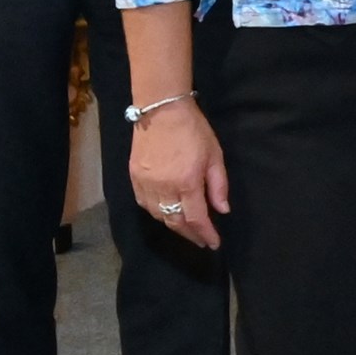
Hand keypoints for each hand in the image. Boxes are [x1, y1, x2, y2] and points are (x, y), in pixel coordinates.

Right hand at [128, 102, 227, 250]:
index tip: (213, 244)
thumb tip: (222, 211)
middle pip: (175, 222)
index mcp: (186, 182)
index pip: (196, 218)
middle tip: (201, 240)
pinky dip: (156, 213)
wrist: (161, 110)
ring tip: (186, 229)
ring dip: (173, 225)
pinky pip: (144, 204)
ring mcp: (145, 184)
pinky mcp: (133, 178)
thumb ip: (218, 186)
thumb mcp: (215, 156)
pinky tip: (165, 213)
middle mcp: (163, 188)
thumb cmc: (194, 130)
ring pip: (158, 215)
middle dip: (189, 235)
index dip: (205, 234)